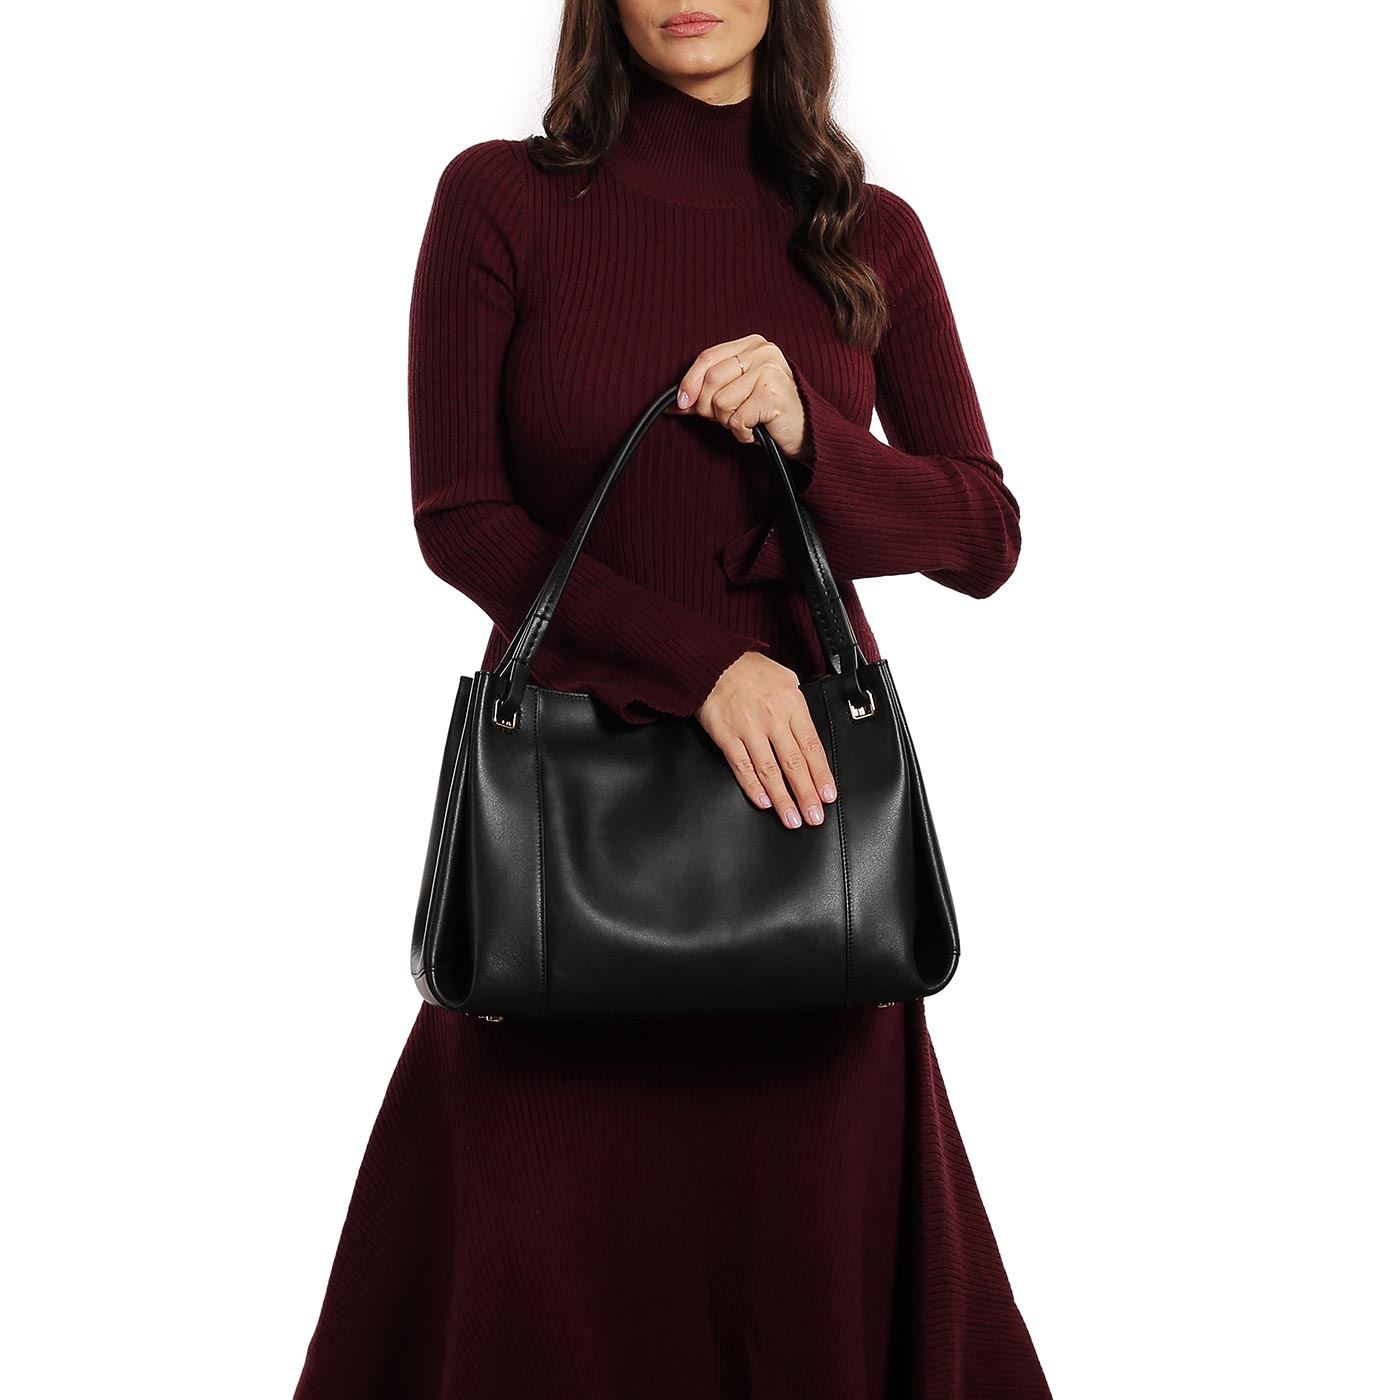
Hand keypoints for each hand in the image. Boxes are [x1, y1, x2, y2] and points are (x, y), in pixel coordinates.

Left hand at [664, 334, 812, 460]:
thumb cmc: (768, 412)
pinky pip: (737, 420)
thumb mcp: (736, 394)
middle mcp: (762, 352)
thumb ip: (708, 392)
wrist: (806, 432)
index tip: (681, 404)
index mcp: (751, 344)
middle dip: (709, 408)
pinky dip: (742, 433)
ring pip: (721, 402)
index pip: (707, 357)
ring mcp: (770, 371)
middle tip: (727, 418)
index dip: (689, 382)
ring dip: (728, 422)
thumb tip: (675, 403)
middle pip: (710, 380)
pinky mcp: (773, 395)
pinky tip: (756, 430)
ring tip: (747, 422)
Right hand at [695, 650, 837, 828]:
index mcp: (792, 705)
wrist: (712, 661)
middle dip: (806, 794)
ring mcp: (748, 729)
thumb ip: (797, 703)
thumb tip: (806, 726)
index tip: (827, 796)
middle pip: (794, 764)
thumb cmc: (748, 668)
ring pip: (770, 770)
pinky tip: (763, 802)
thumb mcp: (784, 677)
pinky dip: (753, 786)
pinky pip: (742, 766)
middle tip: (814, 817)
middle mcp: (773, 719)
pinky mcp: (726, 736)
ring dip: (782, 798)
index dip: (821, 774)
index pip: (812, 747)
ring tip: (791, 818)